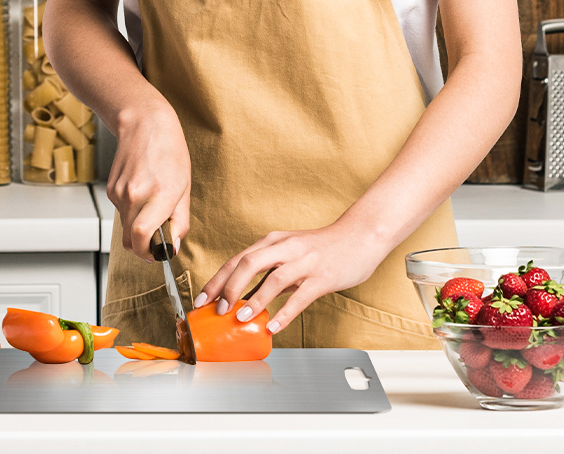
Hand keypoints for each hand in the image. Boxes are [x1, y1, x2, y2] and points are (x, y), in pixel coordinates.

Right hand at [108, 104, 191, 258]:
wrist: (145, 124)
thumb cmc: (169, 152)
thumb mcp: (185, 188)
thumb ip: (180, 221)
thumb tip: (173, 246)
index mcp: (158, 195)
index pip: (142, 237)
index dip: (149, 253)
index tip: (158, 254)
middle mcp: (134, 195)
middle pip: (130, 241)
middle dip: (143, 247)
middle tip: (157, 241)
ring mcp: (119, 193)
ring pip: (125, 229)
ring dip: (137, 229)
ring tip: (152, 208)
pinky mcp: (111, 190)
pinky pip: (121, 214)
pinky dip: (132, 214)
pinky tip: (142, 195)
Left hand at [195, 219, 390, 334]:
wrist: (362, 236)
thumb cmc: (323, 248)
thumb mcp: (289, 255)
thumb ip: (267, 274)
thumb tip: (242, 298)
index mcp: (272, 241)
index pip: (236, 260)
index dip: (216, 281)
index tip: (201, 300)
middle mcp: (285, 247)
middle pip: (248, 263)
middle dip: (228, 288)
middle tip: (217, 310)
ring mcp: (305, 261)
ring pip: (273, 279)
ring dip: (254, 300)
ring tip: (240, 318)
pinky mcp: (323, 276)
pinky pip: (300, 296)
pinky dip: (284, 313)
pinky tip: (273, 327)